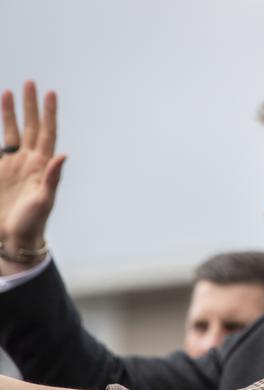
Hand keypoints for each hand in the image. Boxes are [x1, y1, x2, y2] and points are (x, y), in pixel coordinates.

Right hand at [0, 81, 65, 272]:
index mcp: (42, 166)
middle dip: (30, 105)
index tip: (50, 92)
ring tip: (8, 91)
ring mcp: (13, 165)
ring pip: (12, 132)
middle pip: (30, 126)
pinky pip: (0, 146)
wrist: (13, 238)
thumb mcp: (44, 201)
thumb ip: (52, 178)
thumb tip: (63, 155)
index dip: (49, 113)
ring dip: (10, 113)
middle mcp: (29, 161)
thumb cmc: (33, 222)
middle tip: (31, 82)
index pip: (47, 133)